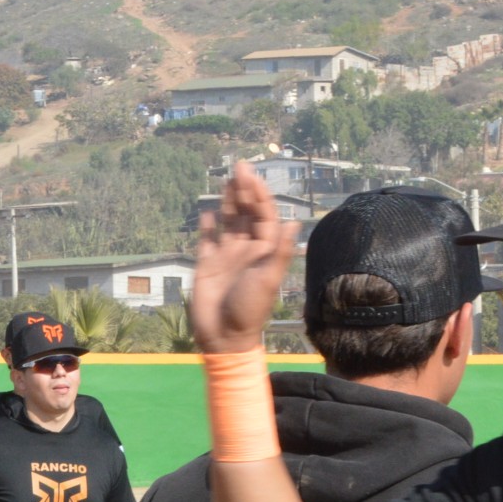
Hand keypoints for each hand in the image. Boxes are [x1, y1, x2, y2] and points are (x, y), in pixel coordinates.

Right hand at [190, 162, 297, 354]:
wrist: (224, 336)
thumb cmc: (249, 310)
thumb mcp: (267, 279)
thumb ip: (279, 250)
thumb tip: (295, 221)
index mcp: (263, 252)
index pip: (264, 216)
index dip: (259, 195)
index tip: (252, 175)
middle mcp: (246, 250)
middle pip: (246, 213)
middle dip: (244, 190)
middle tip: (240, 165)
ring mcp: (226, 256)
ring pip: (229, 221)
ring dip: (229, 201)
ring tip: (228, 179)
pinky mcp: (207, 264)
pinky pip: (208, 240)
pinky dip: (208, 226)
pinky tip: (208, 211)